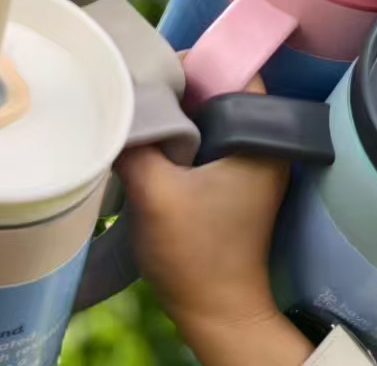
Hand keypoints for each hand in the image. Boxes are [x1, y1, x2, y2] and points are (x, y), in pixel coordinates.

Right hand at [118, 75, 312, 365]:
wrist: (216, 312)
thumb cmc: (195, 254)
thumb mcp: (154, 193)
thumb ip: (134, 143)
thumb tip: (113, 107)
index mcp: (261, 140)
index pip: (236, 71)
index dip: (196, 64)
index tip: (156, 77)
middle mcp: (263, 147)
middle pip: (218, 90)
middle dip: (177, 90)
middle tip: (138, 95)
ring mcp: (248, 166)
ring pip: (206, 117)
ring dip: (174, 117)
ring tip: (139, 120)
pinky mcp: (230, 182)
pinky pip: (202, 141)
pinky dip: (177, 140)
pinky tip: (148, 147)